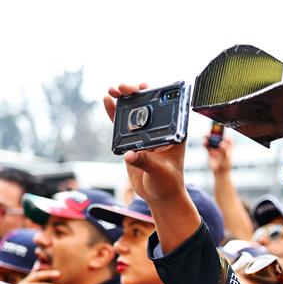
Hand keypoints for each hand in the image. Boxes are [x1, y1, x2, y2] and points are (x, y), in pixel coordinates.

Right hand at [103, 83, 187, 205]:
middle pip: (148, 106)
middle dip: (136, 93)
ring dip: (124, 99)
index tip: (144, 87)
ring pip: (134, 112)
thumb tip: (129, 155)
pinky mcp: (134, 141)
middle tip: (124, 88)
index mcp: (174, 133)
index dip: (155, 94)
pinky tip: (107, 101)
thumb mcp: (159, 172)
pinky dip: (114, 113)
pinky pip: (123, 124)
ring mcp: (146, 135)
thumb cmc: (168, 183)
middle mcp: (161, 130)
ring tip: (113, 89)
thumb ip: (145, 162)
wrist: (160, 196)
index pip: (167, 108)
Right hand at [205, 136, 233, 174]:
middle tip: (213, 132)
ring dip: (209, 137)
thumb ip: (225, 151)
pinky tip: (204, 142)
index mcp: (229, 147)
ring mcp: (216, 148)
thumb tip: (221, 144)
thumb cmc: (226, 166)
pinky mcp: (210, 151)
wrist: (220, 172)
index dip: (227, 136)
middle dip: (216, 134)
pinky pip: (207, 146)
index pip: (229, 139)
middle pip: (219, 138)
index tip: (224, 136)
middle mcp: (222, 146)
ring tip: (207, 136)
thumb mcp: (227, 159)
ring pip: (212, 140)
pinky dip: (205, 143)